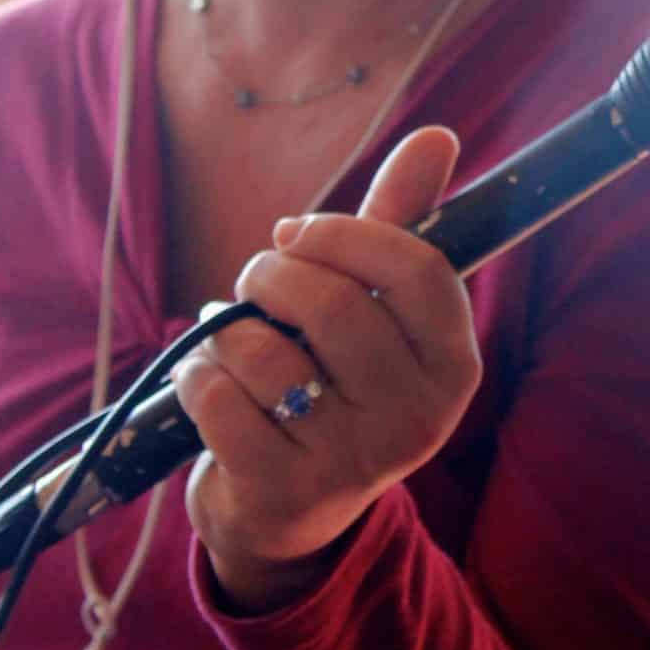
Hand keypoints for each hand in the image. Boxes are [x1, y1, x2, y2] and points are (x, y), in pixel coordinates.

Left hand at [174, 125, 480, 612]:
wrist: (290, 514)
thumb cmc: (338, 383)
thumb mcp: (378, 310)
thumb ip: (402, 222)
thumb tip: (436, 135)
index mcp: (454, 366)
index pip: (416, 268)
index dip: (344, 234)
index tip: (297, 233)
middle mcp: (417, 419)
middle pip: (334, 304)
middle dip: (271, 273)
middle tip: (255, 279)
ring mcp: (351, 461)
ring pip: (266, 350)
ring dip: (227, 327)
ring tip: (229, 336)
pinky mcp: (281, 491)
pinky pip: (217, 396)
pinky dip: (195, 373)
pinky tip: (205, 379)